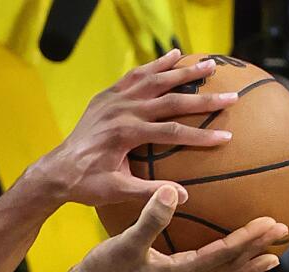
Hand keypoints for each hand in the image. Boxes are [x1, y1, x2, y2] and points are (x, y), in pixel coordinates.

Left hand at [38, 49, 236, 207]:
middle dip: (203, 99)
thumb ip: (148, 193)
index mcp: (126, 135)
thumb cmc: (86, 186)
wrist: (56, 171)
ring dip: (184, 71)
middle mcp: (122, 111)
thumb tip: (182, 198)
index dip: (200, 136)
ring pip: (156, 79)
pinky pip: (136, 75)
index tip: (226, 138)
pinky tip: (175, 55)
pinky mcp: (108, 96)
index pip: (172, 133)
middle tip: (231, 97)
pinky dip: (157, 65)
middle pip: (171, 100)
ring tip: (211, 64)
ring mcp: (114, 100)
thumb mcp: (116, 193)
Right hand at [58, 187, 285, 271]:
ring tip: (265, 260)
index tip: (272, 222)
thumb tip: (174, 190)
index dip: (248, 239)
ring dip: (242, 267)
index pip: (222, 254)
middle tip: (282, 235)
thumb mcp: (124, 244)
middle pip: (228, 268)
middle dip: (255, 253)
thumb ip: (150, 218)